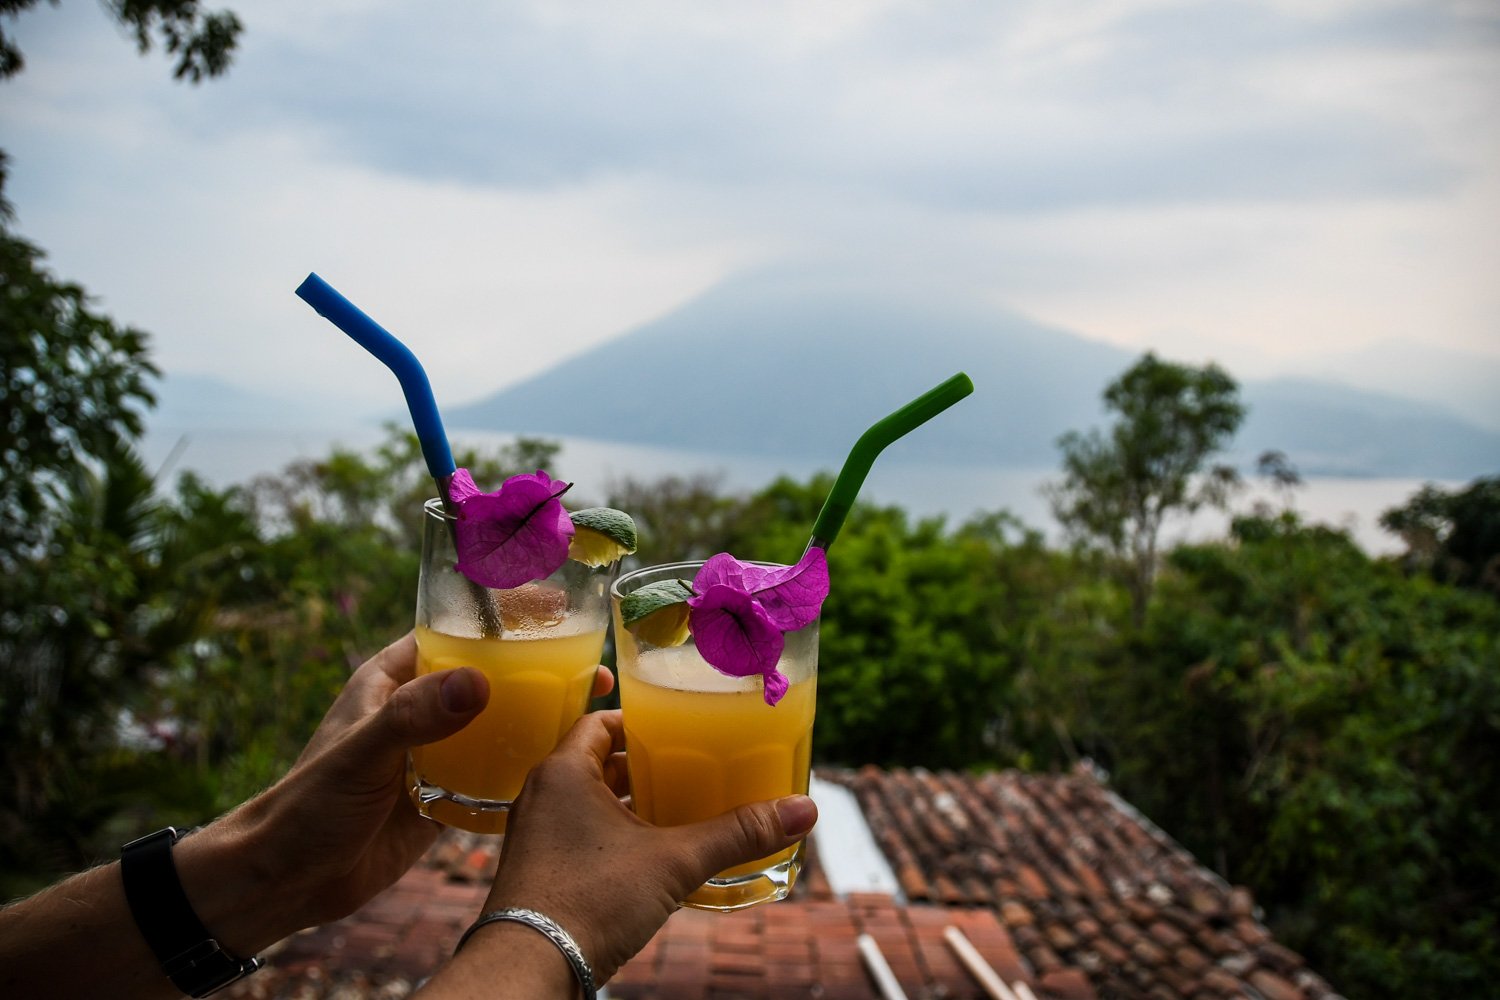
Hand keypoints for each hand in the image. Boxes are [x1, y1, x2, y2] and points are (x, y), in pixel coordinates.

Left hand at [177, 632, 615, 952]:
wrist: (288, 882)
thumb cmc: (308, 807)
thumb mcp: (362, 753)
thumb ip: (414, 717)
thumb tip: (479, 681)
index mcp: (391, 680)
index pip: (454, 630)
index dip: (503, 616)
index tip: (556, 608)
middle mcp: (417, 710)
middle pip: (489, 676)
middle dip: (540, 670)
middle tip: (594, 669)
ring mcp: (434, 754)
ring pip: (498, 724)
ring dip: (541, 718)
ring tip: (594, 714)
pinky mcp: (443, 796)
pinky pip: (494, 772)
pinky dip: (526, 768)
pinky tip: (567, 768)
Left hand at [420, 710, 817, 994]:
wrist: (532, 967)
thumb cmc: (591, 900)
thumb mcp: (675, 860)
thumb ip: (738, 833)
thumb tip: (803, 810)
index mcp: (563, 771)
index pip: (600, 722)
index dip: (639, 721)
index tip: (676, 727)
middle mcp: (542, 795)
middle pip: (597, 762)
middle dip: (641, 765)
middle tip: (687, 765)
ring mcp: (536, 835)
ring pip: (588, 802)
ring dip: (628, 803)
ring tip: (676, 808)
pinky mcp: (539, 870)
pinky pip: (578, 835)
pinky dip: (612, 836)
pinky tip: (649, 854)